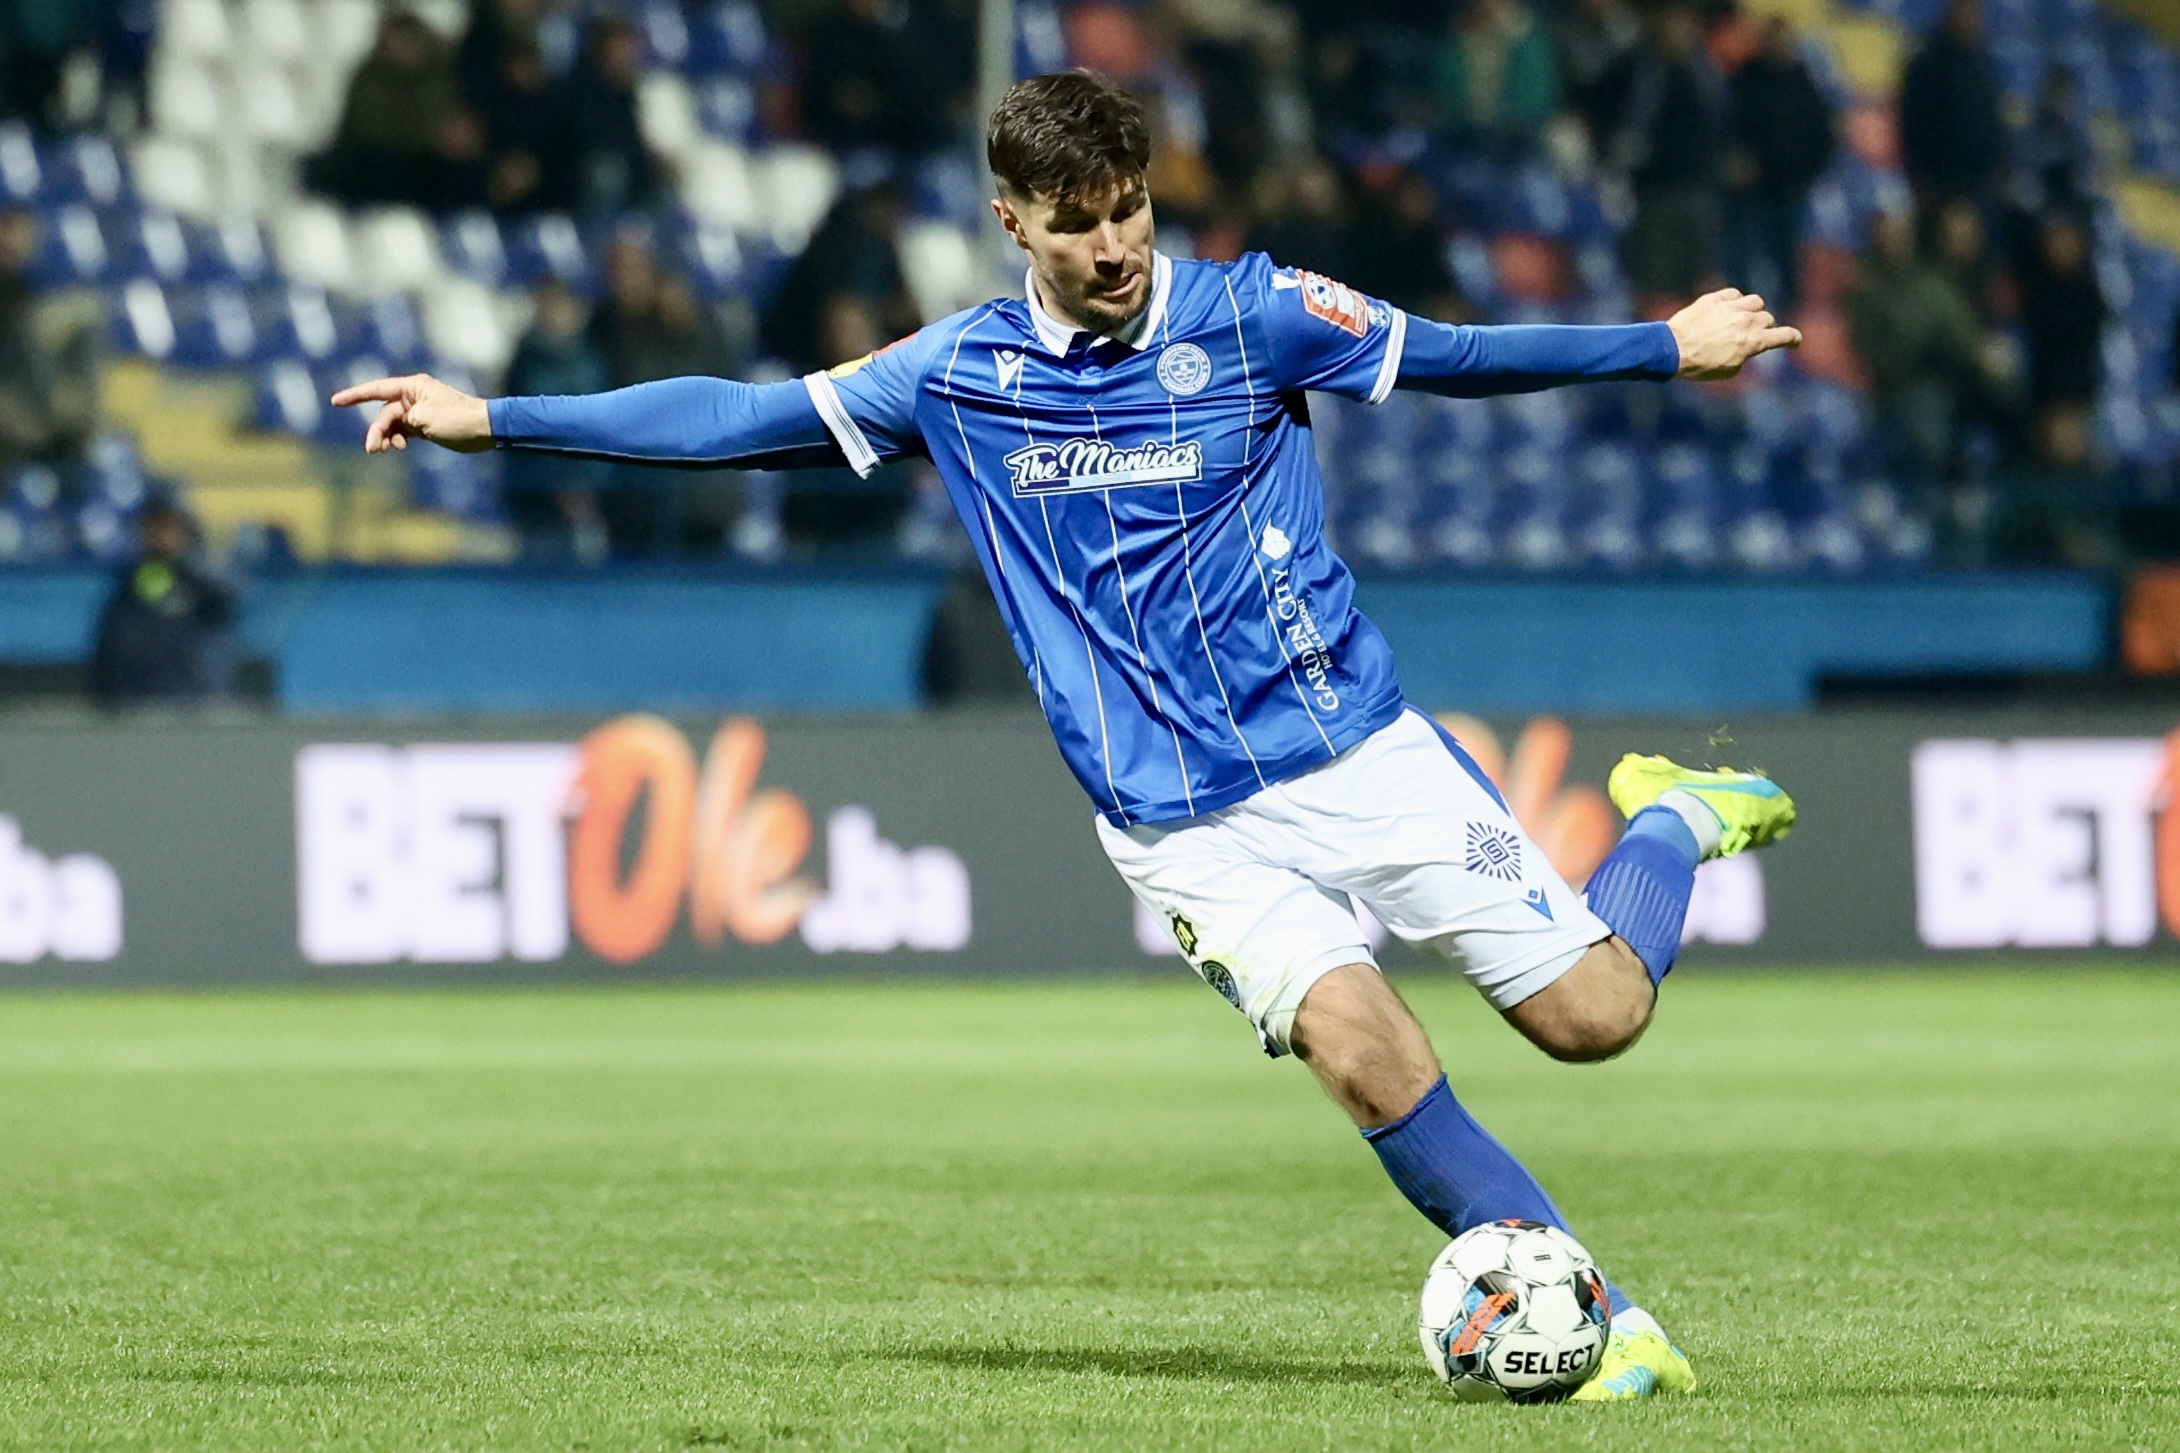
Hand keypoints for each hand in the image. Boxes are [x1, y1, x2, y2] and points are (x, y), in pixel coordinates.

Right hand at [329, 374, 493, 453]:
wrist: (485, 429)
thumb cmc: (457, 418)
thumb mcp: (424, 418)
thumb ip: (401, 420)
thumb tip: (392, 426)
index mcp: (412, 387)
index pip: (377, 389)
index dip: (355, 395)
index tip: (335, 402)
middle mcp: (413, 396)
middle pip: (384, 412)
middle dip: (376, 430)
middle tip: (372, 449)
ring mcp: (418, 411)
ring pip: (392, 424)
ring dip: (385, 437)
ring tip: (384, 450)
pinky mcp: (424, 425)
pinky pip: (402, 431)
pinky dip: (398, 439)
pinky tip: (399, 448)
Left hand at [1666, 288, 1801, 380]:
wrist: (1672, 351)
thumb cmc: (1699, 366)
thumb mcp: (1728, 370)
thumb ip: (1745, 355)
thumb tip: (1747, 347)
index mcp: (1753, 342)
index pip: (1784, 335)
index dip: (1793, 338)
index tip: (1795, 340)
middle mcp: (1746, 322)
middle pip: (1767, 318)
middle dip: (1762, 327)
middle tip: (1750, 335)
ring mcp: (1731, 308)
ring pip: (1755, 301)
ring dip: (1752, 310)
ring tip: (1741, 318)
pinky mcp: (1714, 299)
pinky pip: (1734, 293)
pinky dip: (1734, 300)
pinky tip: (1727, 307)